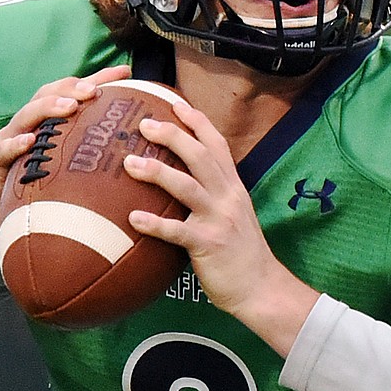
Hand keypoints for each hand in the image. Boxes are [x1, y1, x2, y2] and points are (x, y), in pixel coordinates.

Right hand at [0, 64, 132, 289]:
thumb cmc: (38, 191)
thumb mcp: (68, 169)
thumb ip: (92, 155)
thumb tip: (139, 153)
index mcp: (49, 123)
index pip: (73, 92)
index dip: (98, 79)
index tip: (126, 72)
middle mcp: (29, 125)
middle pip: (48, 94)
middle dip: (72, 87)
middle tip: (94, 90)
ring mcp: (9, 141)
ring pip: (26, 115)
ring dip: (48, 108)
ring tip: (70, 106)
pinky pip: (2, 150)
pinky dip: (16, 144)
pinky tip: (29, 141)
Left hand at [124, 101, 319, 355]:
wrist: (261, 288)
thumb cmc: (241, 253)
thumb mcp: (233, 214)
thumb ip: (212, 195)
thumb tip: (180, 180)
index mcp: (233, 187)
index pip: (217, 145)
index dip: (197, 122)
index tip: (175, 103)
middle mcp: (228, 197)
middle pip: (201, 156)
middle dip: (173, 135)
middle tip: (144, 124)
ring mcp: (219, 220)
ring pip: (187, 187)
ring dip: (157, 172)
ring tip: (129, 163)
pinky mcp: (209, 245)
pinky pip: (178, 231)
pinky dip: (154, 224)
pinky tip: (132, 219)